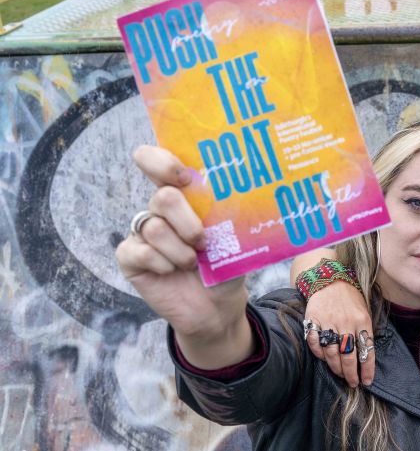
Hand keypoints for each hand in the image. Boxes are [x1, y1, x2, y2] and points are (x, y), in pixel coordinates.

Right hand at [115, 145, 251, 368]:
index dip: (163, 161)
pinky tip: (172, 272)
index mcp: (183, 194)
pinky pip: (138, 251)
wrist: (218, 305)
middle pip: (163, 196)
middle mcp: (159, 208)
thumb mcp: (235, 236)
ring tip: (193, 263)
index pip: (157, 160)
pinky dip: (162, 263)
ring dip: (180, 251)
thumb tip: (243, 190)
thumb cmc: (227, 264)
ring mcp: (142, 232)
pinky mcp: (130, 257)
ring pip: (153, 227)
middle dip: (188, 221)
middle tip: (203, 240)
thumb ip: (230, 212)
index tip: (185, 177)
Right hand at [300, 276, 374, 386]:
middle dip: (351, 374)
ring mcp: (328, 321)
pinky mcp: (313, 320)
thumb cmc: (351, 298)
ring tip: (341, 375)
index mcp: (362, 320)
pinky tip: (325, 359)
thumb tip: (367, 356)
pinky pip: (315, 343)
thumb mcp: (365, 311)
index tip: (367, 381)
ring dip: (336, 368)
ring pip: (331, 353)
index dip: (367, 369)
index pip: (367, 350)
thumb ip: (366, 331)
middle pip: (348, 355)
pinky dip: (319, 354)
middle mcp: (346, 322)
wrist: (330, 278)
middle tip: (353, 383)